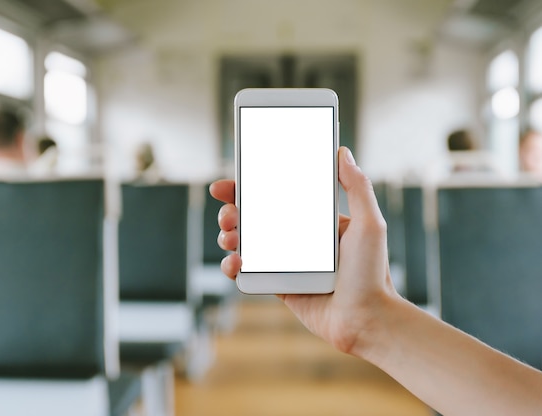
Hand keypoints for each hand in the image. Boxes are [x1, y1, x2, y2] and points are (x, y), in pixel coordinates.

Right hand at [209, 146, 399, 355]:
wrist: (367, 320)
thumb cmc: (372, 273)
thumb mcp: (369, 224)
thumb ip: (357, 187)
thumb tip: (342, 153)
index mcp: (315, 221)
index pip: (278, 196)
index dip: (251, 187)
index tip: (231, 181)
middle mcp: (297, 239)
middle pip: (255, 217)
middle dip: (233, 211)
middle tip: (228, 213)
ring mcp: (286, 262)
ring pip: (246, 242)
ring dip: (229, 235)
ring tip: (229, 237)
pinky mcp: (279, 285)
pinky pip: (248, 272)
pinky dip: (233, 266)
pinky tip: (235, 262)